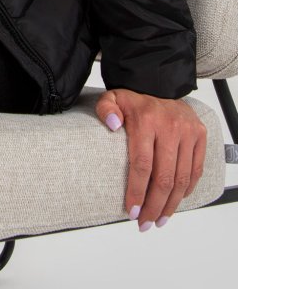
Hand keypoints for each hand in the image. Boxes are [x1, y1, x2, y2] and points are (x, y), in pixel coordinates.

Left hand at [96, 88, 206, 231]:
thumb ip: (106, 109)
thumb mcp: (112, 97)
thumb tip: (112, 125)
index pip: (142, 164)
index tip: (132, 212)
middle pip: (164, 177)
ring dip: (171, 205)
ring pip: (182, 179)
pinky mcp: (200, 135)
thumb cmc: (134, 99)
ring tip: (160, 220)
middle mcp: (170, 126)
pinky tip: (175, 202)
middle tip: (145, 223)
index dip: (137, 192)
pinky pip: (196, 170)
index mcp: (146, 120)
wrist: (160, 82)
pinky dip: (187, 190)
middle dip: (154, 206)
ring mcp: (188, 132)